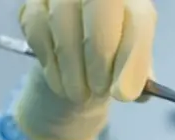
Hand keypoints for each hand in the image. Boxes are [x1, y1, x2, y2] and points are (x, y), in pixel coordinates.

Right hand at [19, 0, 156, 102]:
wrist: (82, 44)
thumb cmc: (116, 52)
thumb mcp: (133, 63)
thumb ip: (136, 75)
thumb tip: (125, 92)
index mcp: (134, 1)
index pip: (138, 22)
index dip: (131, 60)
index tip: (123, 95)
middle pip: (100, 9)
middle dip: (98, 58)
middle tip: (98, 91)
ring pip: (62, 20)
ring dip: (72, 67)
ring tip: (79, 94)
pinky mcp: (35, 0)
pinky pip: (37, 27)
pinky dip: (50, 61)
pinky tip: (60, 83)